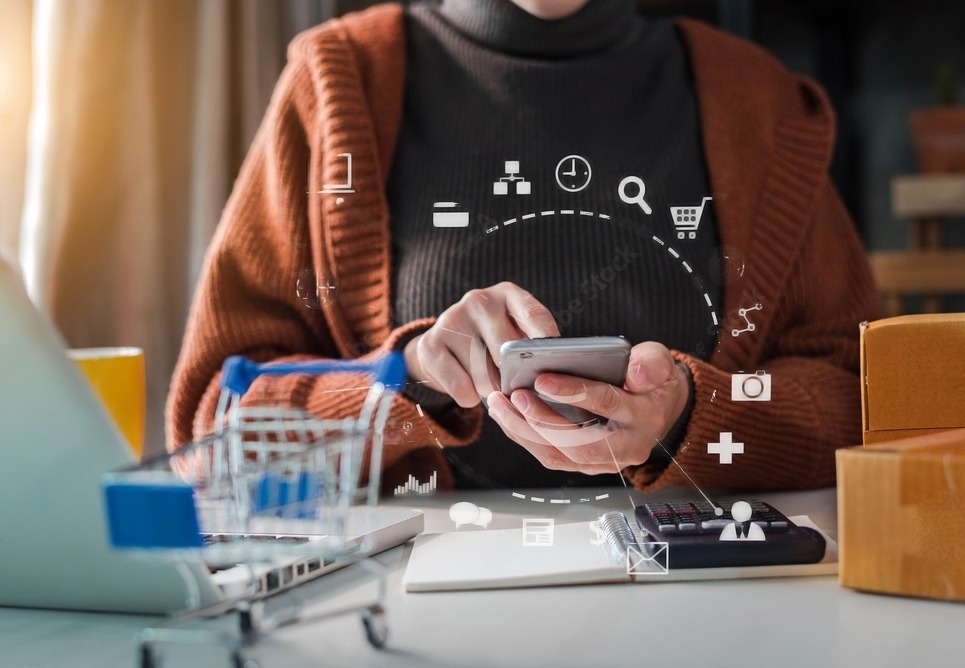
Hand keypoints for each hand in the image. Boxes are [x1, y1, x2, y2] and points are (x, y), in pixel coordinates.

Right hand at [403, 282, 559, 407]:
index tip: (554, 360)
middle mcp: (479, 300)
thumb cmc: (491, 345)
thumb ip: (532, 347)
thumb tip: (552, 374)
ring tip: (490, 386)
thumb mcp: (515, 334)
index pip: (533, 314)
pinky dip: (469, 398)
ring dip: (491, 390)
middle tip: (516, 388)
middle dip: (514, 377)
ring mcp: (451, 319)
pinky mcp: (430, 344)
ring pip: (484, 375)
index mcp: (508, 295)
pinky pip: (461, 387)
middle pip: (506, 350)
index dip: (545, 338)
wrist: (443, 348)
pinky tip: (468, 390)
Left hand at [486, 341, 689, 474]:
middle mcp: (627, 446)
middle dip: (539, 420)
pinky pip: (551, 457)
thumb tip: (636, 373)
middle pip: (577, 442)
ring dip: (524, 431)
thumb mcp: (660, 362)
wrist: (659, 409)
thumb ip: (651, 363)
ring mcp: (606, 461)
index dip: (575, 393)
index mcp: (646, 416)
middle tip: (513, 395)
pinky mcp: (587, 465)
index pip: (608, 405)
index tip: (542, 380)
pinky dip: (525, 437)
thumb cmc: (653, 381)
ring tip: (500, 404)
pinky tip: (507, 416)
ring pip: (558, 456)